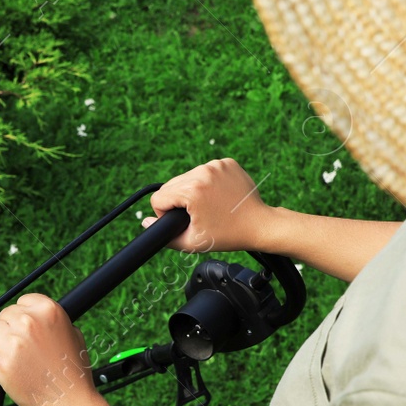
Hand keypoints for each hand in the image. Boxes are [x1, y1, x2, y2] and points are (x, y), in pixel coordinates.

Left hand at [0, 293, 97, 405]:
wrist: (69, 402)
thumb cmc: (72, 371)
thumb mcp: (73, 334)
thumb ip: (52, 320)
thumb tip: (33, 313)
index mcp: (49, 311)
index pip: (22, 301)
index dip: (24, 317)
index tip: (29, 331)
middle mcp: (29, 322)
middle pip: (5, 315)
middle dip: (11, 330)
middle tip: (24, 349)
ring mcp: (13, 342)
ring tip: (15, 358)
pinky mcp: (0, 362)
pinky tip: (4, 365)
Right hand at [143, 157, 271, 253]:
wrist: (259, 225)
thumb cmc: (228, 235)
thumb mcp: (193, 242)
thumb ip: (164, 235)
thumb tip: (145, 222)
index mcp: (192, 190)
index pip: (159, 197)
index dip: (165, 213)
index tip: (182, 221)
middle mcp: (203, 172)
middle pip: (172, 185)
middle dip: (179, 201)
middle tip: (197, 215)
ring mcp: (217, 165)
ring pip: (188, 177)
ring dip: (193, 191)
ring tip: (209, 206)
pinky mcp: (227, 162)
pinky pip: (206, 171)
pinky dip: (208, 183)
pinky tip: (218, 196)